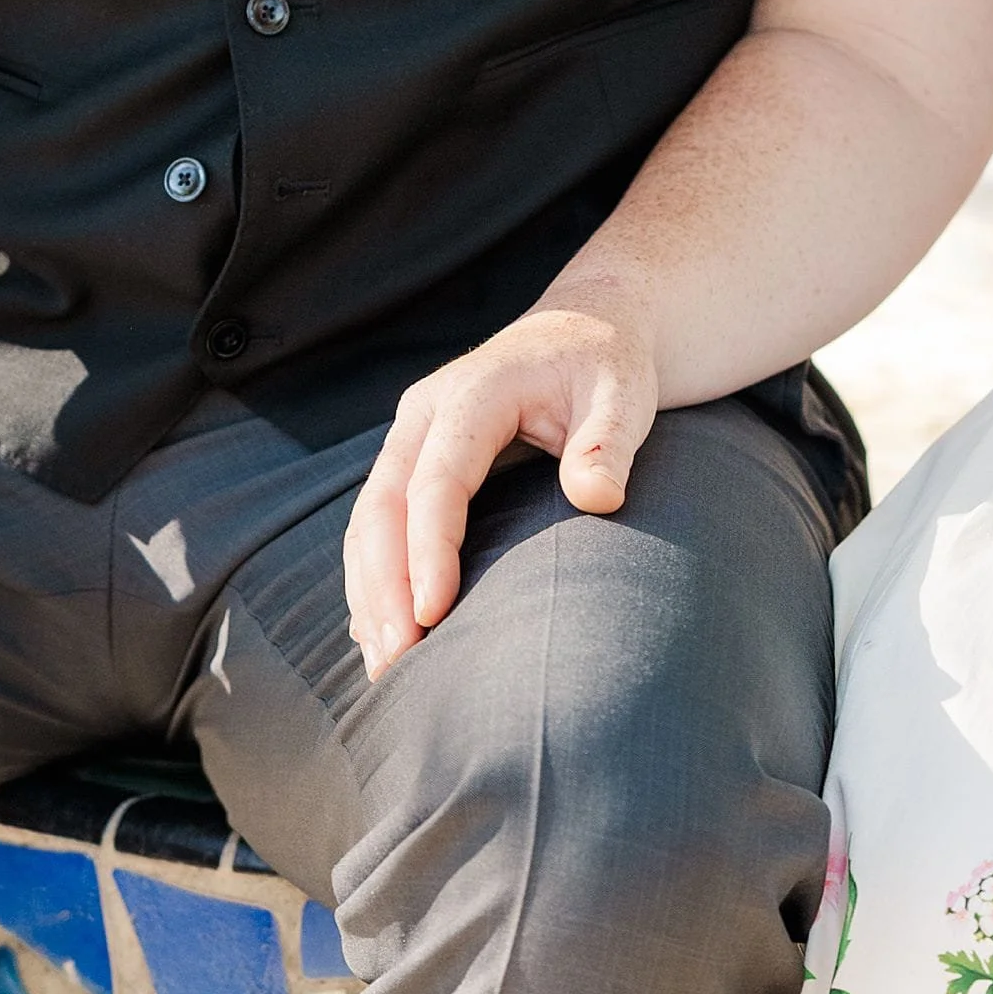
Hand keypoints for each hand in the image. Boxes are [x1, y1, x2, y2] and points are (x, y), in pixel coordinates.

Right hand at [344, 300, 659, 681]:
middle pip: (383, 505)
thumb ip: (609, 441)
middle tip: (397, 662)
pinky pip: (377, 523)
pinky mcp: (412, 460)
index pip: (436, 480)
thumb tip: (598, 497)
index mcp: (474, 392)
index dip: (429, 549)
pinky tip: (381, 631)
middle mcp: (426, 412)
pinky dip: (374, 577)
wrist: (585, 328)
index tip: (433, 615)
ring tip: (383, 664)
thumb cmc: (606, 366)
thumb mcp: (624, 394)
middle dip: (384, 586)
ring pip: (368, 519)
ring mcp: (412, 435)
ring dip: (369, 590)